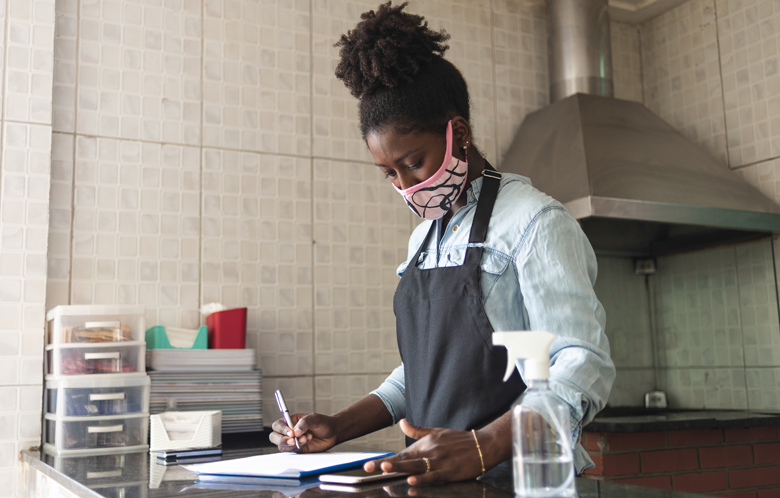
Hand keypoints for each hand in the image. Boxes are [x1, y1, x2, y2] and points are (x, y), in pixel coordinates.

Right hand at [269, 413, 338, 452]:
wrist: (333, 433)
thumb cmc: (323, 423)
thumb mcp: (315, 418)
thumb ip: (305, 422)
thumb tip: (296, 431)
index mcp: (290, 421)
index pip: (277, 425)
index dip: (281, 430)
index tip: (291, 433)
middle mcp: (289, 432)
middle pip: (274, 437)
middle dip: (281, 440)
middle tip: (293, 440)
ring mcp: (292, 441)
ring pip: (283, 446)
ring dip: (293, 444)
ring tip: (306, 438)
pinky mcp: (298, 449)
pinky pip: (292, 451)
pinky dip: (299, 447)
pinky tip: (308, 440)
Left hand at [363, 419, 485, 485]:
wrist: (483, 445)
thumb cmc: (459, 440)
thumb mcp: (437, 432)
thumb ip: (417, 430)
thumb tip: (401, 422)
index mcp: (425, 443)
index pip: (401, 453)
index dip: (385, 459)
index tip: (370, 464)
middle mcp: (430, 451)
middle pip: (404, 460)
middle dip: (386, 464)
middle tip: (370, 467)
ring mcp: (439, 462)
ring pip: (416, 466)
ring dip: (400, 467)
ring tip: (386, 468)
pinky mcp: (449, 472)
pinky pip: (433, 476)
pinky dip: (422, 478)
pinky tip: (412, 480)